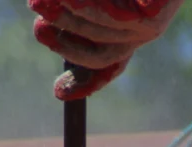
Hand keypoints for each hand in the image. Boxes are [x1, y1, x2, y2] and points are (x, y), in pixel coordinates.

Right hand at [29, 0, 184, 99]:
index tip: (59, 92)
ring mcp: (153, 25)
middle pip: (100, 54)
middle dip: (63, 41)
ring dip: (69, 18)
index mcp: (131, 28)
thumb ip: (77, 7)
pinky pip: (115, 17)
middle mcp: (143, 32)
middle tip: (34, 18)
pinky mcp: (157, 14)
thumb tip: (45, 22)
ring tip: (39, 0)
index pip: (105, 64)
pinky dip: (89, 7)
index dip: (82, 83)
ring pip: (103, 33)